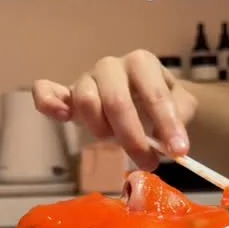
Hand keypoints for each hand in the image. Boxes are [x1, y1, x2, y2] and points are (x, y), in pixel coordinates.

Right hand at [33, 50, 196, 168]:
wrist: (141, 99)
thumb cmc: (159, 103)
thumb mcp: (181, 106)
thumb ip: (180, 116)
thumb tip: (173, 139)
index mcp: (142, 63)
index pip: (153, 94)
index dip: (166, 124)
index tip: (179, 151)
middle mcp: (111, 66)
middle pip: (116, 101)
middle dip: (134, 138)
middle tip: (149, 163)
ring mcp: (87, 79)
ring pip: (86, 100)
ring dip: (101, 129)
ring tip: (113, 141)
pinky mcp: (67, 95)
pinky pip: (48, 91)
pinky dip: (47, 101)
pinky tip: (60, 115)